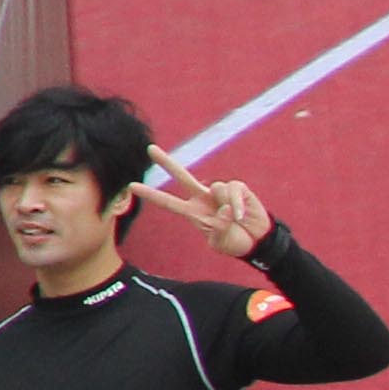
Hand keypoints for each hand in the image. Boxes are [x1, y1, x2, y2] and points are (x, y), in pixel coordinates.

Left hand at [141, 169, 273, 260]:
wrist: (257, 241)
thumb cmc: (235, 241)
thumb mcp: (220, 241)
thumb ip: (218, 227)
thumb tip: (222, 208)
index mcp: (193, 212)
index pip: (168, 202)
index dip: (151, 194)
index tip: (131, 186)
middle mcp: (203, 197)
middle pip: (181, 176)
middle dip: (166, 162)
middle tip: (149, 148)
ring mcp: (219, 191)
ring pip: (216, 188)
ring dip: (227, 207)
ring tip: (235, 220)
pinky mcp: (237, 188)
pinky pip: (233, 190)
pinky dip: (237, 205)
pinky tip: (242, 216)